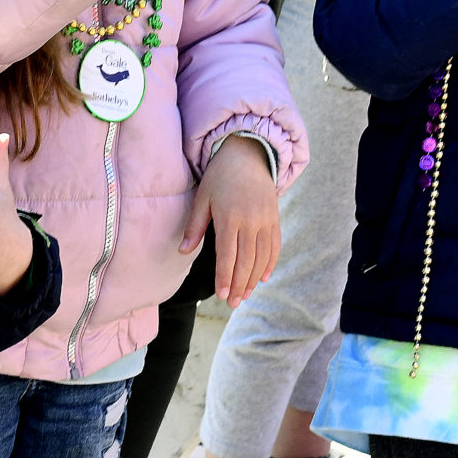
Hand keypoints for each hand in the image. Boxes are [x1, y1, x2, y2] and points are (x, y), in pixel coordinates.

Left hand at [181, 136, 280, 307]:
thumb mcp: (202, 197)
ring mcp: (266, 221)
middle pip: (246, 261)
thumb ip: (195, 226)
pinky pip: (274, 247)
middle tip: (231, 303)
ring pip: (261, 258)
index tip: (221, 295)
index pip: (227, 255)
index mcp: (229, 217)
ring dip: (253, 279)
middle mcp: (251, 222)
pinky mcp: (275, 219)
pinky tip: (263, 278)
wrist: (248, 154)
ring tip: (244, 296)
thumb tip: (183, 251)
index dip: (224, 277)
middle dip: (238, 285)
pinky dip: (270, 264)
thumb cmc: (219, 177)